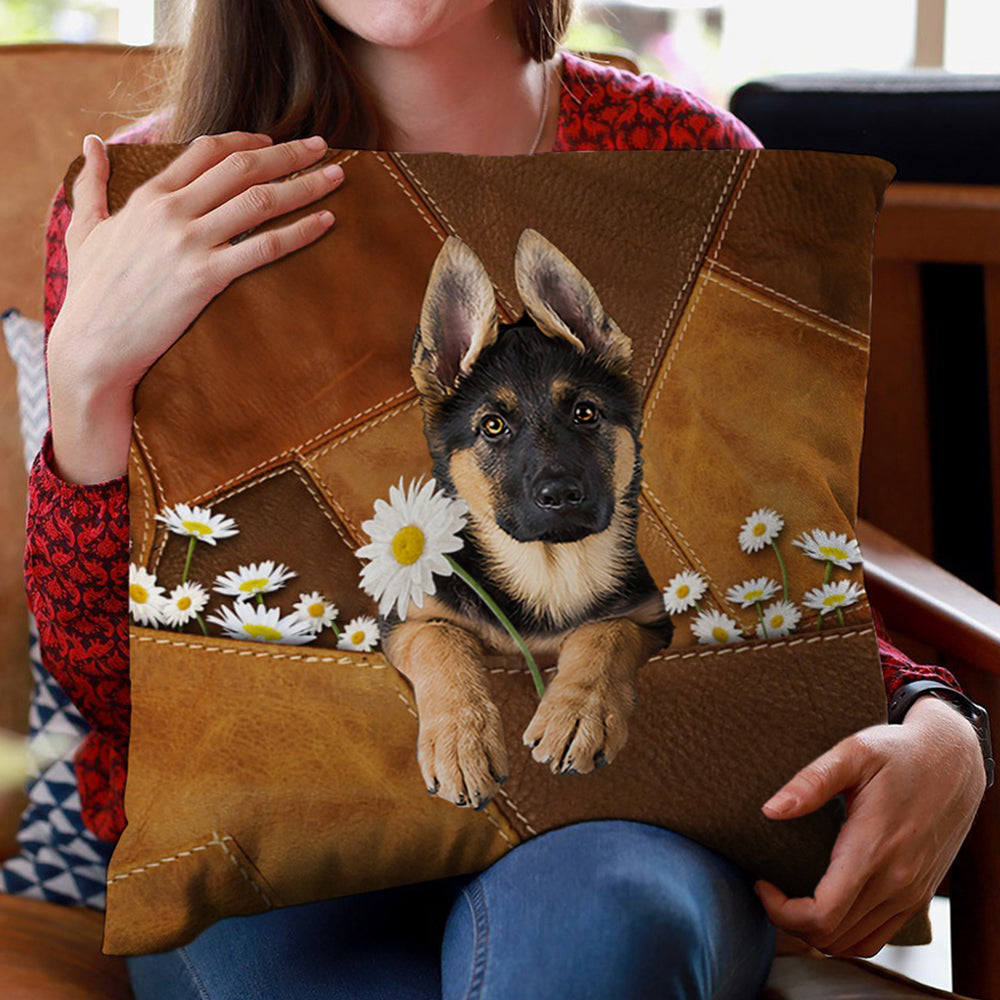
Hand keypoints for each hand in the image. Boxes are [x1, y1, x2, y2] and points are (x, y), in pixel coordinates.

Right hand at [47, 130, 344, 482]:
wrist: (92, 345)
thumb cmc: (90, 292)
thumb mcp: (84, 230)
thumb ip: (90, 184)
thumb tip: (91, 142)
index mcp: (149, 196)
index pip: (207, 150)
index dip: (247, 141)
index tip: (273, 141)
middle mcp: (172, 212)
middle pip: (242, 167)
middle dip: (288, 152)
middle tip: (322, 145)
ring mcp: (190, 243)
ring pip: (260, 200)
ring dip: (304, 184)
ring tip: (337, 176)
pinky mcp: (206, 277)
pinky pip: (264, 247)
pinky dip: (300, 231)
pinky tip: (326, 221)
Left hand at [753, 695, 986, 957]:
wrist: (953, 762)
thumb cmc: (899, 753)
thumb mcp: (853, 752)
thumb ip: (811, 782)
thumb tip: (771, 810)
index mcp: (873, 849)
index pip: (822, 914)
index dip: (781, 911)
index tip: (761, 882)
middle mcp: (896, 881)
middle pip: (832, 936)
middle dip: (789, 921)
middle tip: (769, 888)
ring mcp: (910, 893)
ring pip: (854, 943)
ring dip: (816, 932)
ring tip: (791, 898)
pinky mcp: (918, 895)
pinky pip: (877, 936)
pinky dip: (845, 934)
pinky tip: (825, 906)